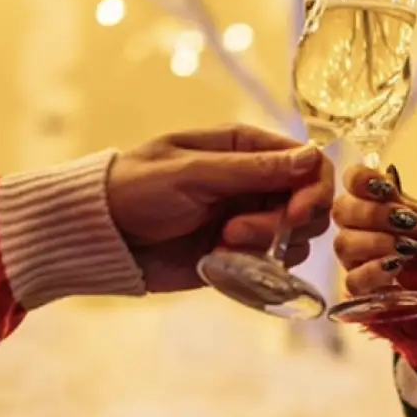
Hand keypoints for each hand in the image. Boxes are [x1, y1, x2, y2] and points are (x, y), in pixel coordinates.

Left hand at [108, 125, 335, 292]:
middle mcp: (254, 182)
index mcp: (245, 148)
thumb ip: (252, 169)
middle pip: (310, 204)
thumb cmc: (136, 189)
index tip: (296, 215)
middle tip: (237, 232)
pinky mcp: (239, 253)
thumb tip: (311, 157)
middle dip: (284, 223)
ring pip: (295, 238)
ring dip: (267, 246)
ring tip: (221, 245)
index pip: (310, 163)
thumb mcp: (192, 174)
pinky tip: (220, 261)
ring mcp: (249, 219)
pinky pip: (272, 264)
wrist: (102, 237)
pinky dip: (257, 267)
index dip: (314, 190)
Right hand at [331, 163, 416, 296]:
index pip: (351, 179)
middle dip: (372, 214)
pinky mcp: (362, 284)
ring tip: (406, 248)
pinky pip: (352, 280)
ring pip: (344, 244)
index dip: (360, 179)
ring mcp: (356, 255)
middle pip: (341, 211)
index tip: (386, 188)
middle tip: (404, 222)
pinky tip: (396, 268)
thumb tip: (399, 215)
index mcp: (375, 198)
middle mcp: (358, 224)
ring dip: (375, 243)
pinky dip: (373, 272)